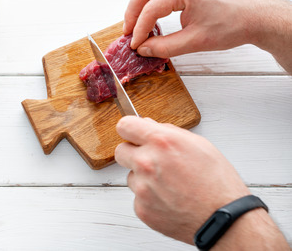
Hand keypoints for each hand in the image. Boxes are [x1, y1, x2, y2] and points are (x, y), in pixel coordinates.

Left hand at [114, 116, 249, 243]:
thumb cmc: (217, 182)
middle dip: (133, 152)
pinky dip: (149, 197)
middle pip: (120, 150)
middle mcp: (146, 163)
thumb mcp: (200, 145)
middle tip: (152, 160)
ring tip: (169, 184)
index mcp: (161, 142)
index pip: (125, 125)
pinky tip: (169, 198)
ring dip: (143, 177)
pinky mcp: (141, 208)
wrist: (224, 219)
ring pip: (130, 175)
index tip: (133, 133)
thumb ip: (169, 132)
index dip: (130, 129)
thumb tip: (150, 126)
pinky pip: (137, 196)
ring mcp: (142, 187)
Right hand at [123, 0, 277, 57]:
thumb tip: (144, 49)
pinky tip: (151, 9)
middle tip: (128, 32)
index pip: (150, 9)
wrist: (256, 16)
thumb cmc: (233, 25)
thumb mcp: (196, 41)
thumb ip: (165, 47)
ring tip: (135, 21)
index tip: (134, 44)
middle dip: (133, 12)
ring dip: (140, 1)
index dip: (139, 29)